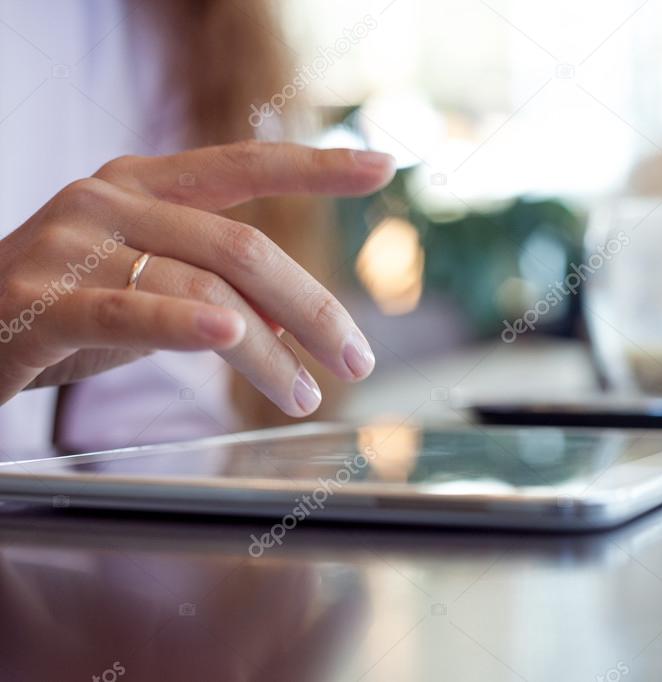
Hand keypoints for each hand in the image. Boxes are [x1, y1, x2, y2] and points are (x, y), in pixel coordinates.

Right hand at [0, 141, 395, 416]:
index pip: (245, 166)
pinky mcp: (40, 301)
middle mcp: (109, 200)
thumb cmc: (65, 304)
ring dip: (269, 352)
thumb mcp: (148, 283)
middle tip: (357, 360)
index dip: (318, 166)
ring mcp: (72, 246)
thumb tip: (294, 321)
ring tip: (306, 394)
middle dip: (312, 308)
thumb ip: (215, 287)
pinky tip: (235, 338)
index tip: (385, 165)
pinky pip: (128, 313)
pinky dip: (184, 326)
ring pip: (202, 291)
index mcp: (142, 184)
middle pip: (241, 247)